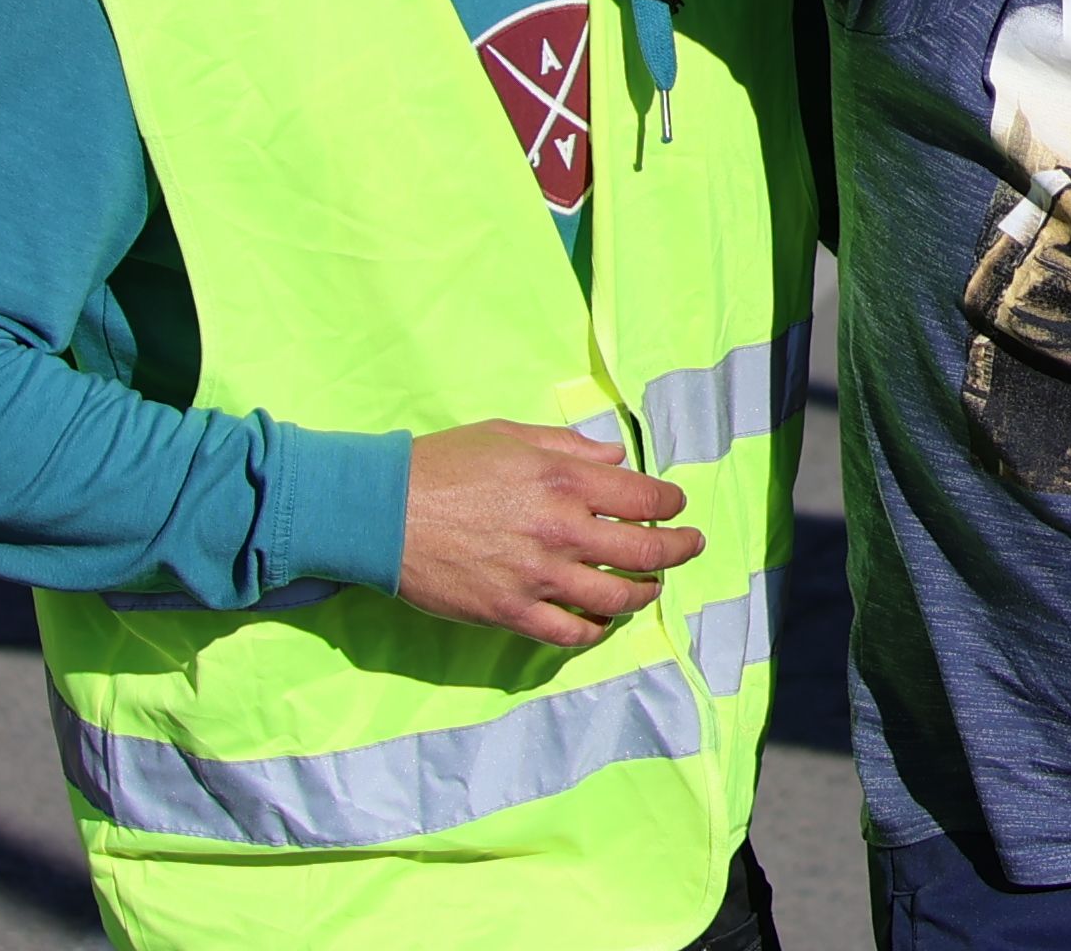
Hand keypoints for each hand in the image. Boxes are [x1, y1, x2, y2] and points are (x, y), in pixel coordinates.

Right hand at [396, 419, 702, 647]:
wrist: (380, 511)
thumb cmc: (443, 464)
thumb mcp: (510, 435)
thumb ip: (569, 446)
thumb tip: (616, 458)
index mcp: (565, 479)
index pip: (645, 497)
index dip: (670, 503)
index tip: (674, 505)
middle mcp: (561, 530)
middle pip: (644, 551)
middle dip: (678, 550)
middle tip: (690, 546)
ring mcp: (538, 577)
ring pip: (616, 598)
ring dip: (644, 593)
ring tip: (652, 586)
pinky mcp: (511, 613)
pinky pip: (571, 633)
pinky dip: (595, 629)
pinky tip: (602, 620)